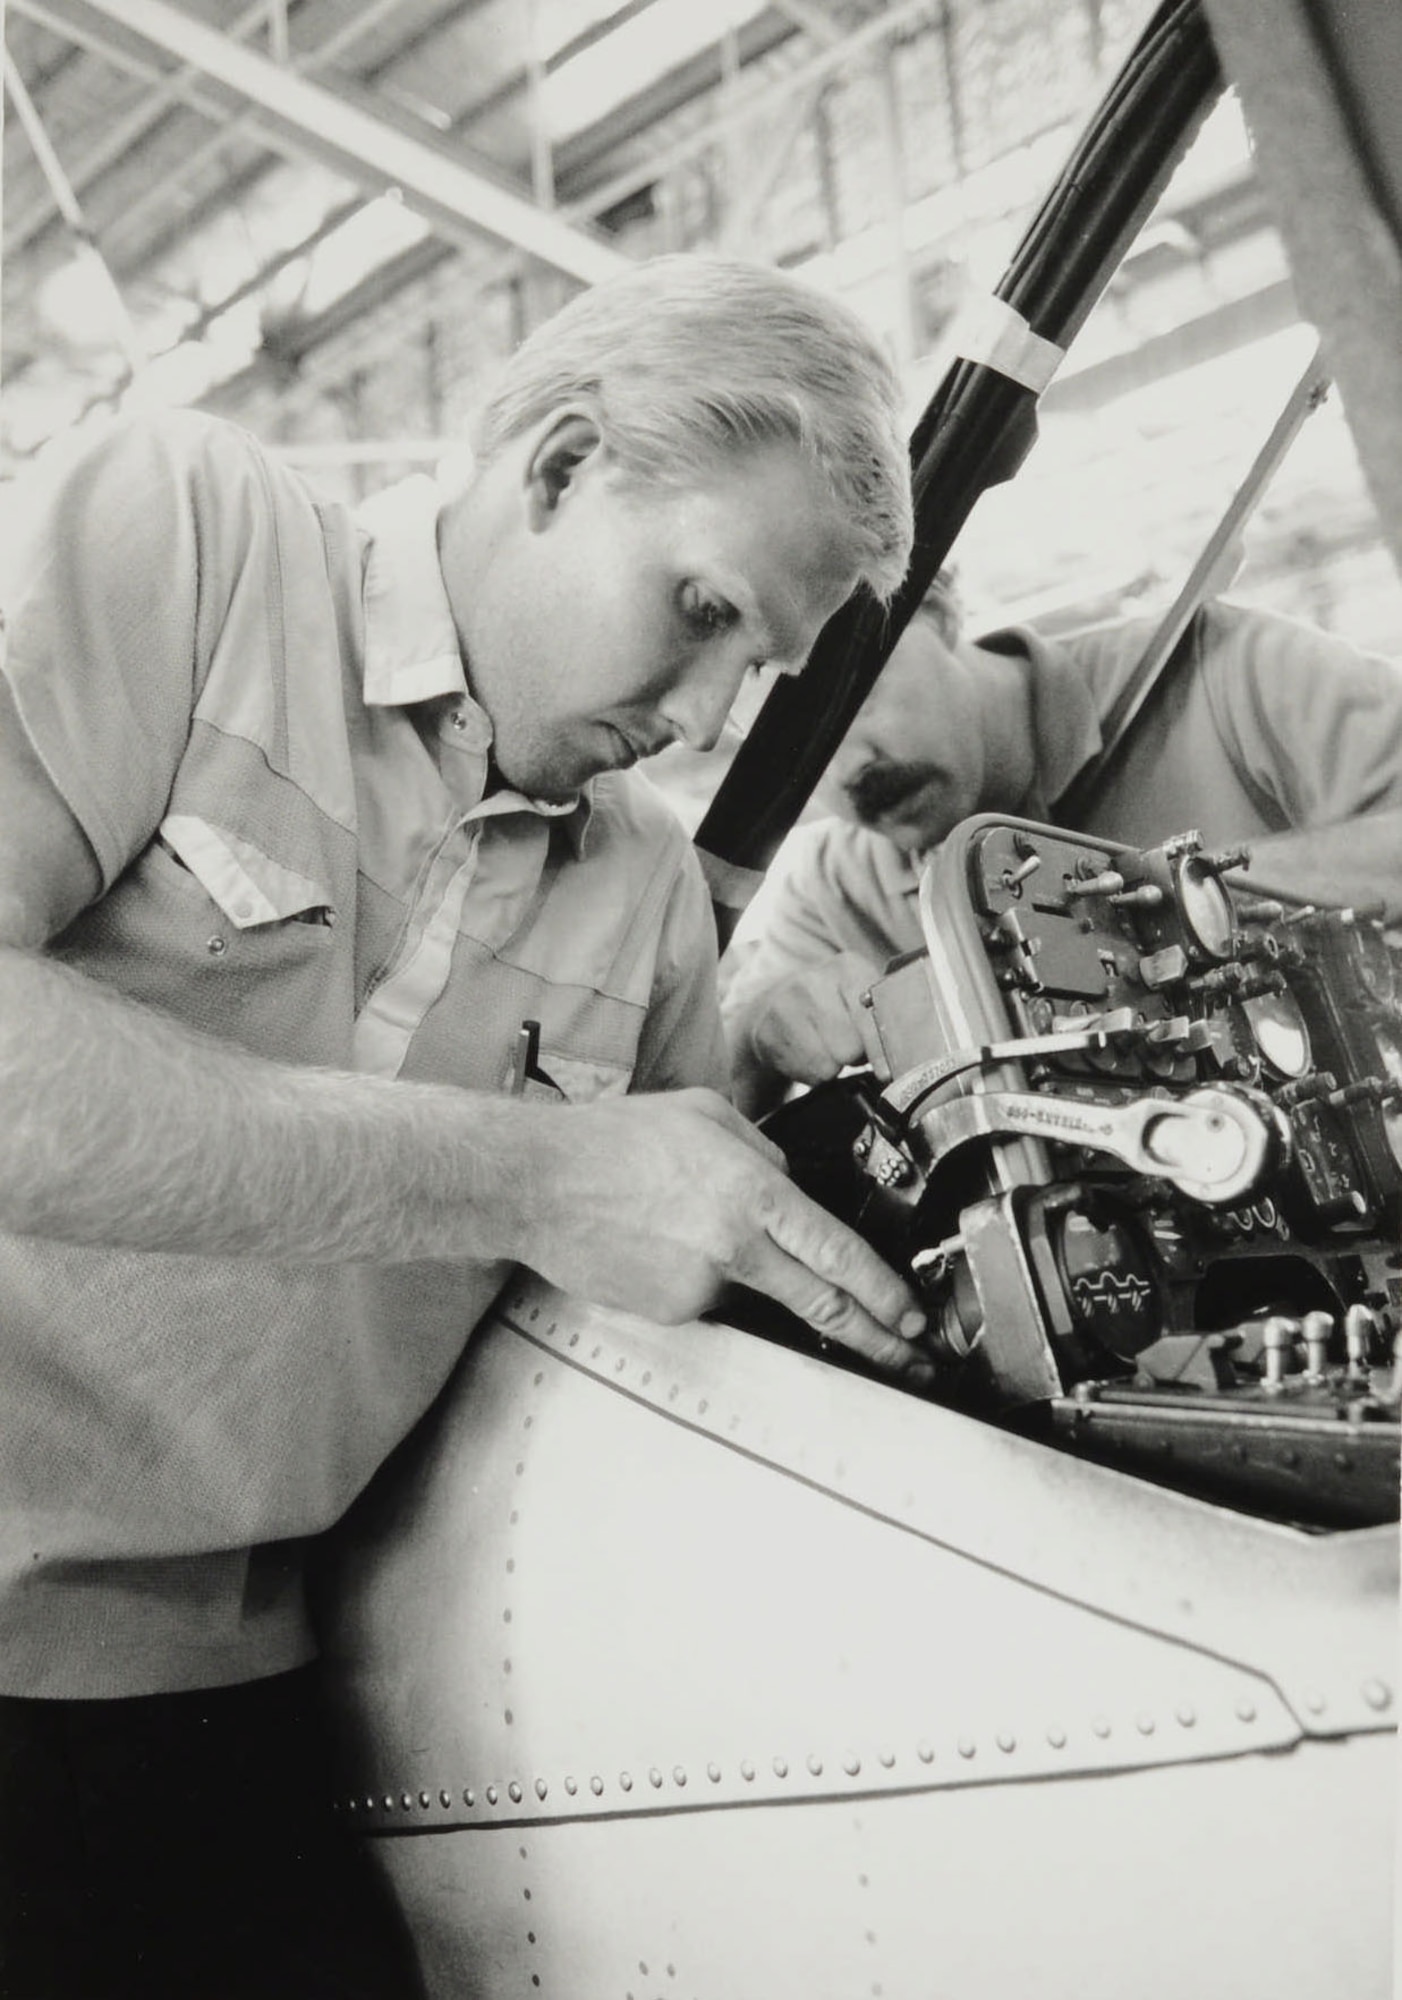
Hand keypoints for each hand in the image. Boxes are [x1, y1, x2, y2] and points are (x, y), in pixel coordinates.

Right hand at [516, 1087, 927, 1376]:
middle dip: (876, 1338)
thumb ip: (763, 1152)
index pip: (839, 1255)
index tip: (911, 1317)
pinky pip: (703, 1292)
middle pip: (823, 1304)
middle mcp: (735, 1246)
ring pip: (751, 1287)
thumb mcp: (707, 1115)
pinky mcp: (670, 1309)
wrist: (537, 1182)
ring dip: (741, 1269)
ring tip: (682, 1224)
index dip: (885, 1293)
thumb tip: (789, 1187)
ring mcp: (701, 1286)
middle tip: (909, 1358)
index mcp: (754, 1193)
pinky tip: (657, 1239)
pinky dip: (694, 1271)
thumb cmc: (613, 1141)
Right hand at [743, 951, 882, 1086]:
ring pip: (829, 1066)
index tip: (887, 1071)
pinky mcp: (766, 1031)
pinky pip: (805, 1073)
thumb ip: (883, 1019)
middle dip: (855, 1056)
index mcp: (849, 967)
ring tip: (825, 1050)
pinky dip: (811, 1073)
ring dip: (832, 1067)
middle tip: (846, 1047)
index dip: (883, 1048)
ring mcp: (786, 1003)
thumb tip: (896, 1062)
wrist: (770, 1007)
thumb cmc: (830, 1008)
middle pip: (852, 1048)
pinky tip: (805, 1055)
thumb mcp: (859, 999)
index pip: (874, 1016)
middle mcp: (815, 980)